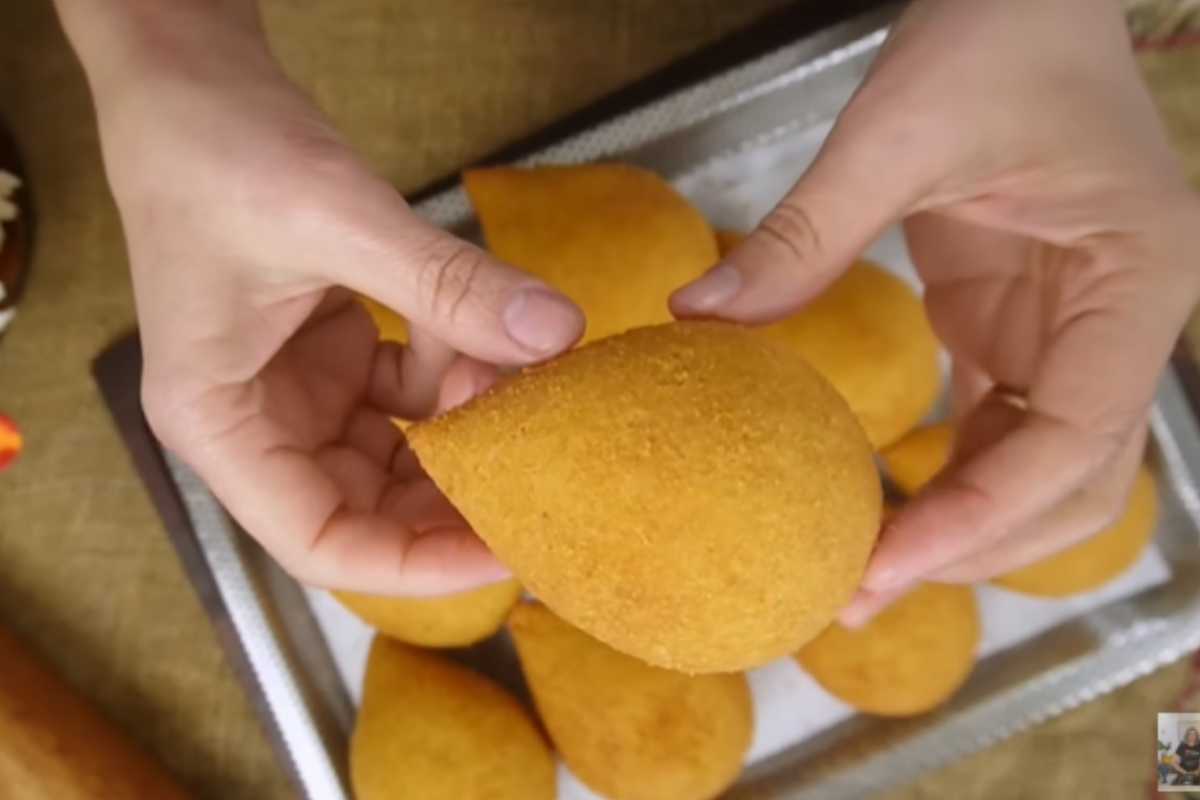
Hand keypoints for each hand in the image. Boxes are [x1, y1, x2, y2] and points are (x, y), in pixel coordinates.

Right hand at [60, 2, 582, 593]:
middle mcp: (255, 422)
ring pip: (400, 450)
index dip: (418, 564)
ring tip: (519, 377)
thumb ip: (447, 284)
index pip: (323, 542)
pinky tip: (483, 329)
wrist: (191, 79)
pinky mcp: (333, 353)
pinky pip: (410, 391)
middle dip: (460, 493)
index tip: (508, 550)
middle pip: (370, 506)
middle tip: (544, 472)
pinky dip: (455, 367)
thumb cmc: (217, 148)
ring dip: (468, 420)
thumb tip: (556, 332)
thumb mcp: (335, 218)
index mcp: (219, 424)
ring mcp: (297, 390)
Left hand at [671, 0, 1199, 619]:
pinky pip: (1003, 427)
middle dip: (972, 547)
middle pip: (1074, 482)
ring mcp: (1080, 330)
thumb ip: (807, 232)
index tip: (880, 564)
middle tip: (854, 595)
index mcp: (1135, 278)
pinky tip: (881, 505)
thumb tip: (701, 317)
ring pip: (1043, 470)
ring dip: (961, 528)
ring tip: (859, 575)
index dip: (980, 515)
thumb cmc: (997, 34)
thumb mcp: (898, 128)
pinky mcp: (1025, 326)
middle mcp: (1126, 320)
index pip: (1077, 438)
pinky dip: (950, 477)